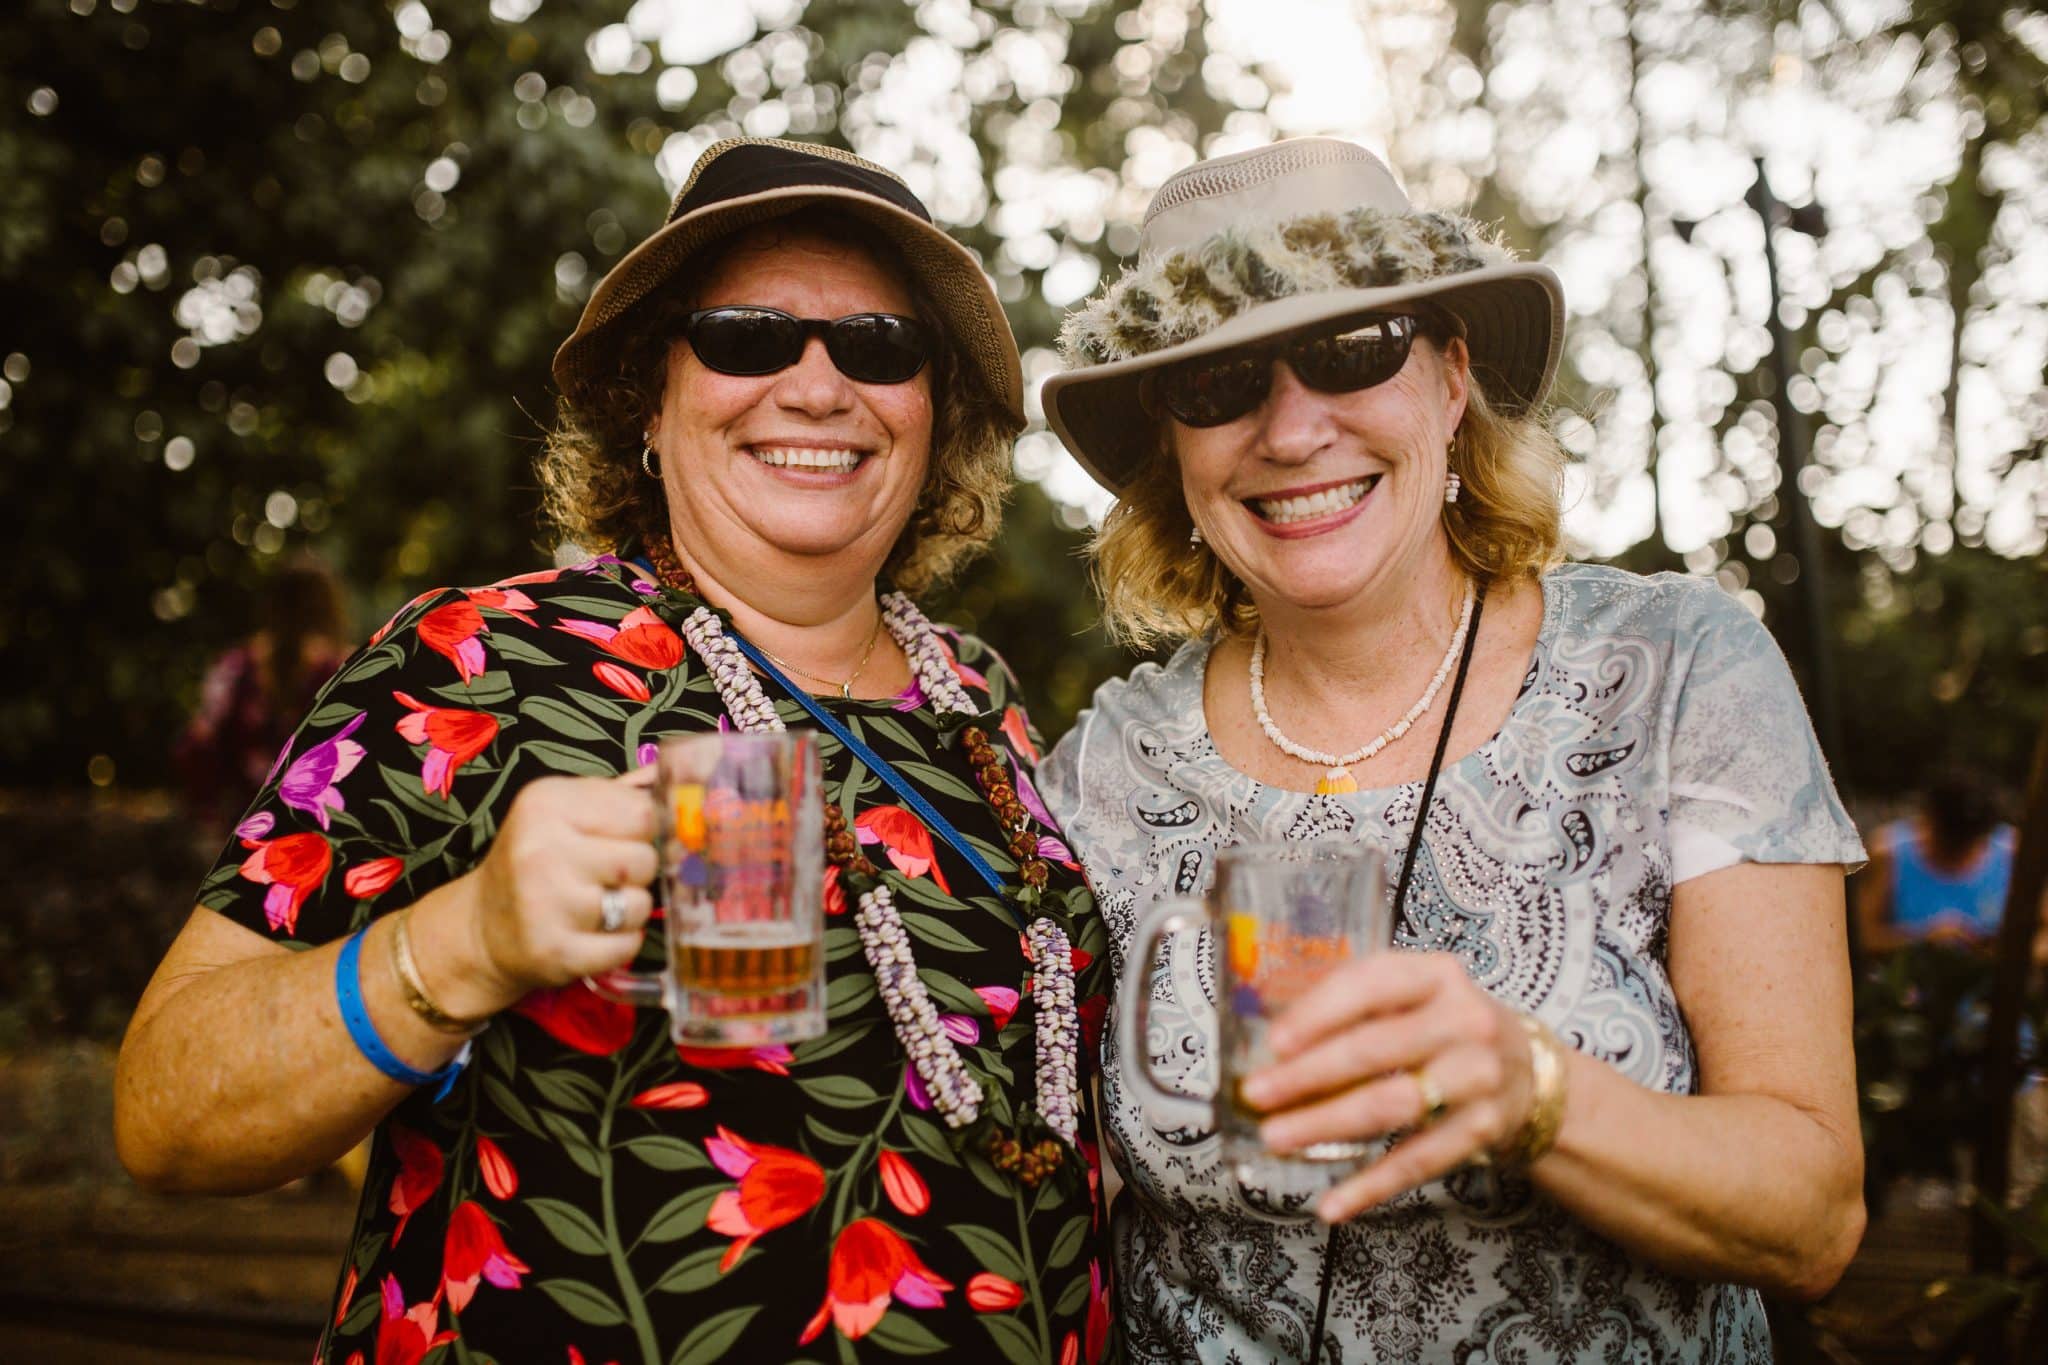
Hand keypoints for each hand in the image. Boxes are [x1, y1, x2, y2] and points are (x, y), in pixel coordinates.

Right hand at [451, 770, 660, 1009]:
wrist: (480, 928)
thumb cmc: (535, 861)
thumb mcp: (562, 812)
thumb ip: (618, 794)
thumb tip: (677, 773)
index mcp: (546, 803)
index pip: (642, 812)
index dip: (644, 831)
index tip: (624, 839)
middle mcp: (542, 849)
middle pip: (645, 859)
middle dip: (637, 872)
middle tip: (607, 878)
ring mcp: (547, 903)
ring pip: (640, 905)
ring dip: (630, 910)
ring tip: (597, 907)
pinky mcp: (556, 951)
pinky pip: (627, 946)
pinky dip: (620, 944)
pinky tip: (592, 935)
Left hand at [1238, 951, 1537, 1222]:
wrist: (1528, 1072)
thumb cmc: (1445, 1027)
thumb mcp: (1414, 996)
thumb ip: (1354, 1006)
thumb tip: (1269, 1042)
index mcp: (1436, 976)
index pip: (1371, 985)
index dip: (1319, 1014)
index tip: (1275, 1042)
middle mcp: (1464, 1022)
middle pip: (1374, 1050)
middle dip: (1307, 1075)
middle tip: (1257, 1094)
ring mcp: (1477, 1077)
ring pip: (1391, 1106)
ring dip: (1326, 1125)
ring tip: (1277, 1137)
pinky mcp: (1483, 1130)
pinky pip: (1418, 1162)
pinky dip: (1371, 1185)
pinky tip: (1332, 1203)